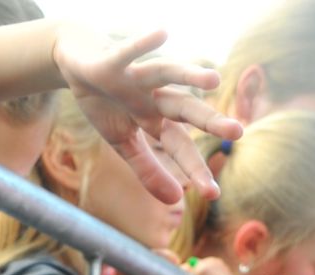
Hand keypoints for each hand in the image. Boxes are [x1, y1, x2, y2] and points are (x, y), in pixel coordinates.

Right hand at [52, 26, 241, 202]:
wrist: (76, 62)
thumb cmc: (104, 101)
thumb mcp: (122, 143)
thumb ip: (148, 170)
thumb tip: (175, 201)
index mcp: (156, 118)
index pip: (180, 146)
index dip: (195, 168)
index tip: (213, 194)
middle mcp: (153, 96)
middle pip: (185, 108)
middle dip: (209, 120)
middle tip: (238, 132)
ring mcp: (136, 76)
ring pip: (166, 73)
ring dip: (188, 74)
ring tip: (214, 79)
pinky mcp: (114, 59)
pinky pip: (129, 51)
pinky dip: (143, 43)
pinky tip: (163, 33)